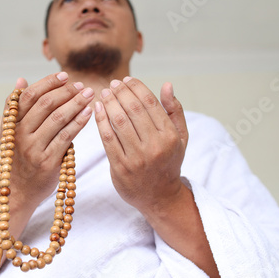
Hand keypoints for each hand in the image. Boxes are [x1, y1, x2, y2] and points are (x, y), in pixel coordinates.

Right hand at [2, 72, 93, 206]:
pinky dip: (79, 122)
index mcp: (11, 124)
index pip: (29, 95)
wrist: (20, 190)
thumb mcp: (12, 132)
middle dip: (66, 92)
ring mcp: (33, 149)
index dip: (48, 82)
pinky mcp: (47, 161)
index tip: (65, 76)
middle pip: (45, 105)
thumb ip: (17, 107)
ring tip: (89, 95)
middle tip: (81, 86)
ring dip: (76, 104)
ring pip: (57, 118)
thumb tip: (21, 80)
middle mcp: (19, 134)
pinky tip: (89, 113)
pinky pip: (66, 136)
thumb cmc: (21, 156)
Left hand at [94, 77, 188, 214]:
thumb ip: (174, 110)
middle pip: (133, 110)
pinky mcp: (121, 167)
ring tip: (104, 93)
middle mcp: (155, 146)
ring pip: (119, 122)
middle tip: (112, 84)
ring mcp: (137, 158)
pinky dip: (100, 120)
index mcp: (170, 136)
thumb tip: (167, 85)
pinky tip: (97, 109)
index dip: (136, 87)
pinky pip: (107, 138)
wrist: (160, 197)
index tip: (126, 80)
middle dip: (121, 92)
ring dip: (109, 103)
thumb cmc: (169, 162)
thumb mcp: (180, 137)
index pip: (150, 103)